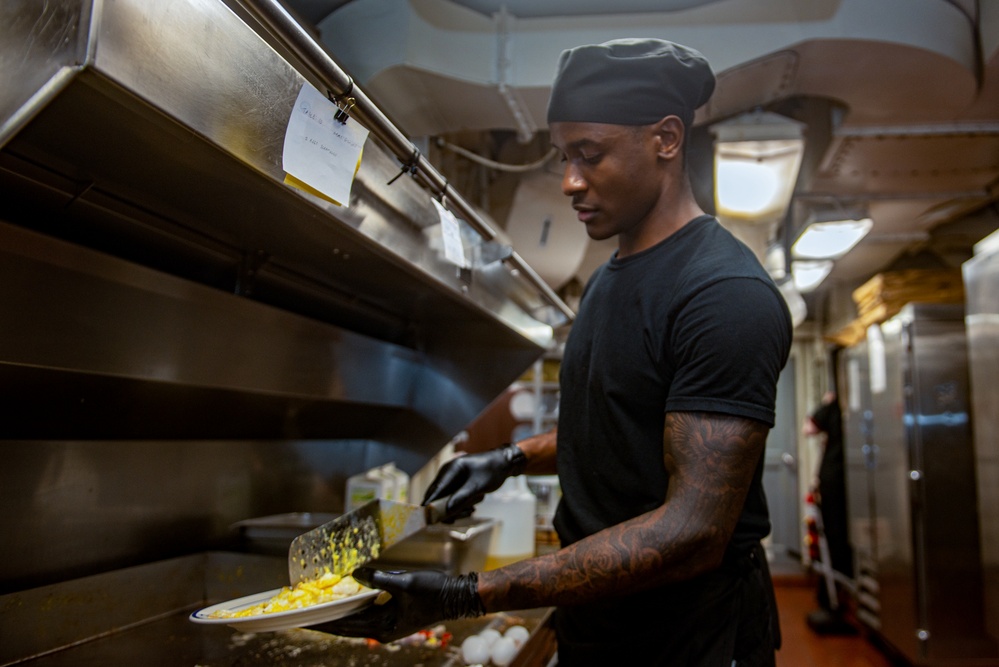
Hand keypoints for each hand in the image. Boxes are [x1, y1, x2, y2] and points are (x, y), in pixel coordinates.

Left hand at [304, 567, 483, 642]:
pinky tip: (343, 599)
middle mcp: (382, 629)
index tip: (304, 618)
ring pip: (354, 619)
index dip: (324, 621)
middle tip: (303, 613)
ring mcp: (387, 622)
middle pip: (346, 625)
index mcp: (383, 628)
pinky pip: (365, 612)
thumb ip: (378, 580)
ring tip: (317, 606)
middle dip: (325, 619)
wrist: (457, 596)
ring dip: (337, 613)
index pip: (345, 626)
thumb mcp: (405, 584)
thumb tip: (355, 574)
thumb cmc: (434, 593)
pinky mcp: (391, 614)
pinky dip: (352, 606)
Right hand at [422, 444, 526, 520]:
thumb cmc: (492, 471)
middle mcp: (447, 473)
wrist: (503, 463)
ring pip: (445, 500)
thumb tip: (447, 511)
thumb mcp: (478, 486)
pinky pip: (452, 498)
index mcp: (451, 469)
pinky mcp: (456, 484)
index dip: (430, 504)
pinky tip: (472, 507)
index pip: (435, 489)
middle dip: (447, 509)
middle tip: (459, 517)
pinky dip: (460, 505)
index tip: (427, 518)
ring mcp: (451, 479)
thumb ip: (461, 497)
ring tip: (472, 509)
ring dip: (457, 508)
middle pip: (437, 496)